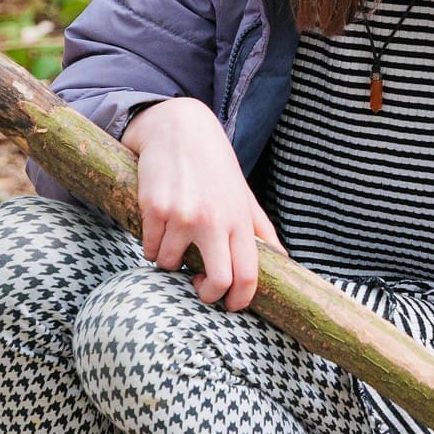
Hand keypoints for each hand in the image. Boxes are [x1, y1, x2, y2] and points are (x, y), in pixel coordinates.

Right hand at [123, 97, 277, 309]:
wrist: (180, 129)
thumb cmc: (215, 166)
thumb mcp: (244, 196)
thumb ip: (262, 230)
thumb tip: (284, 260)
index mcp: (240, 220)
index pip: (248, 275)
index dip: (240, 300)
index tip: (231, 305)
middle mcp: (214, 221)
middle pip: (217, 281)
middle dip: (207, 294)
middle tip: (200, 288)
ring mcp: (182, 216)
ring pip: (170, 265)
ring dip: (170, 261)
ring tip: (175, 238)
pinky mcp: (153, 209)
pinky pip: (149, 248)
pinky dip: (152, 245)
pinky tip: (159, 225)